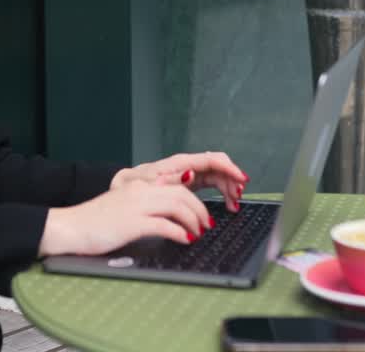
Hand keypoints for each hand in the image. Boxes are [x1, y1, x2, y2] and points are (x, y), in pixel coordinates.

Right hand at [38, 180, 212, 256]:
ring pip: (177, 206)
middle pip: (182, 195)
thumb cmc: (94, 221)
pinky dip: (179, 233)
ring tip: (198, 233)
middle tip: (206, 225)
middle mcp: (140, 192)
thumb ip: (143, 207)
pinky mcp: (132, 223)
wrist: (70, 227)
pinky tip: (184, 240)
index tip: (201, 214)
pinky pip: (164, 225)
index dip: (194, 201)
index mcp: (138, 186)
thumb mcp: (122, 207)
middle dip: (199, 210)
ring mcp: (136, 206)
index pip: (176, 187)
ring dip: (193, 221)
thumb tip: (166, 217)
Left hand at [110, 151, 248, 211]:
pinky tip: (228, 204)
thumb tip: (191, 173)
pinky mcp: (190, 183)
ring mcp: (189, 174)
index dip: (229, 168)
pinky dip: (223, 193)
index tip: (241, 179)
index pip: (211, 160)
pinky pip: (213, 184)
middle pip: (219, 167)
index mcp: (179, 163)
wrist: (122, 190)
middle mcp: (187, 166)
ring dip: (230, 188)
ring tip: (234, 205)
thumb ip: (171, 180)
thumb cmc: (134, 186)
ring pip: (218, 176)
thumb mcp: (149, 185)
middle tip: (238, 197)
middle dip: (232, 180)